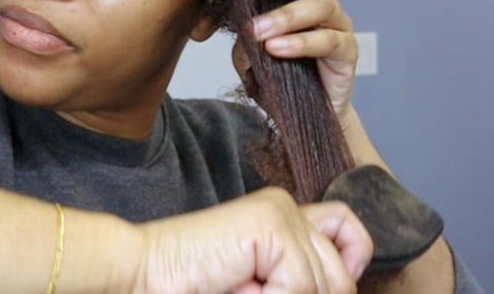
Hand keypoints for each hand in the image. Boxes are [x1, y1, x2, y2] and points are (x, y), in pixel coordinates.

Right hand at [133, 187, 372, 292]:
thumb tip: (343, 291)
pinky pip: (302, 285)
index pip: (348, 230)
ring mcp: (280, 212)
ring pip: (326, 287)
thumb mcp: (260, 288)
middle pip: (343, 276)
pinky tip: (238, 287)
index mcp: (281, 220)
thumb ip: (298, 283)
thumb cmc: (192, 285)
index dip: (350, 264)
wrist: (143, 276)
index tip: (322, 290)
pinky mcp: (271, 224)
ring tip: (240, 289)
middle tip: (252, 291)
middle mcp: (286, 208)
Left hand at [232, 0, 358, 122]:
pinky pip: (326, 41)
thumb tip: (229, 16)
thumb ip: (242, 24)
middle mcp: (324, 1)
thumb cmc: (276, 70)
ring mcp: (338, 26)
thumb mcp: (249, 43)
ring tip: (259, 34)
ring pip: (319, 7)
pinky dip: (299, 44)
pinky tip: (277, 49)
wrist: (300, 115)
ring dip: (285, 18)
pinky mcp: (346, 53)